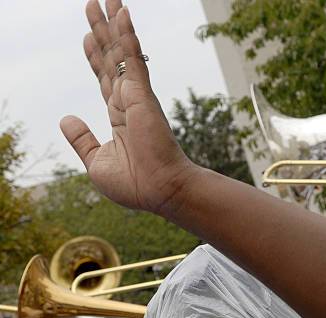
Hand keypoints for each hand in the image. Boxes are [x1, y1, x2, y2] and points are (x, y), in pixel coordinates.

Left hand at [60, 0, 195, 213]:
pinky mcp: (143, 96)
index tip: (87, 37)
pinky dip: (127, 37)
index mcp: (119, 118)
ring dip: (112, 25)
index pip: (104, 80)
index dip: (95, 57)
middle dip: (101, 32)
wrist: (161, 192)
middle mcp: (128, 103)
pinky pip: (133, 60)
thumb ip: (82, 139)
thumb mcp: (96, 163)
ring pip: (120, 53)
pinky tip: (122, 14)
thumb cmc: (136, 185)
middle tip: (93, 4)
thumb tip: (66, 118)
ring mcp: (136, 97)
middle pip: (110, 59)